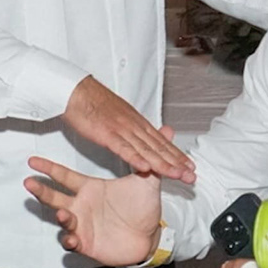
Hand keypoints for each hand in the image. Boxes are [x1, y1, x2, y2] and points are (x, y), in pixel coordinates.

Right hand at [24, 156, 161, 266]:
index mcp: (90, 188)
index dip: (48, 169)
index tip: (32, 160)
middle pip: (55, 196)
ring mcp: (82, 224)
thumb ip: (150, 156)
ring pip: (62, 219)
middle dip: (40, 190)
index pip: (64, 176)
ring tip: (63, 214)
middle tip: (28, 183)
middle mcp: (81, 205)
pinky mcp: (86, 243)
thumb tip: (166, 128)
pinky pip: (72, 242)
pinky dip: (70, 240)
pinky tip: (73, 238)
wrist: (150, 236)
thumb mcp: (147, 180)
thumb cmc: (143, 207)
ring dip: (60, 216)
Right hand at [63, 76, 194, 183]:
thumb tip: (142, 138)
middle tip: (191, 176)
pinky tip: (145, 168)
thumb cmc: (93, 103)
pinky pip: (123, 148)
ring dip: (163, 163)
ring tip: (177, 175)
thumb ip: (132, 128)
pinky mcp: (106, 133)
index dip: (176, 155)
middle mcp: (133, 126)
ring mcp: (121, 129)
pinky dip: (135, 158)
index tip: (188, 166)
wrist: (76, 91)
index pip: (161, 141)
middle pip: (158, 147)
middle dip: (176, 163)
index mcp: (136, 122)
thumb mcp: (119, 115)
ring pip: (146, 149)